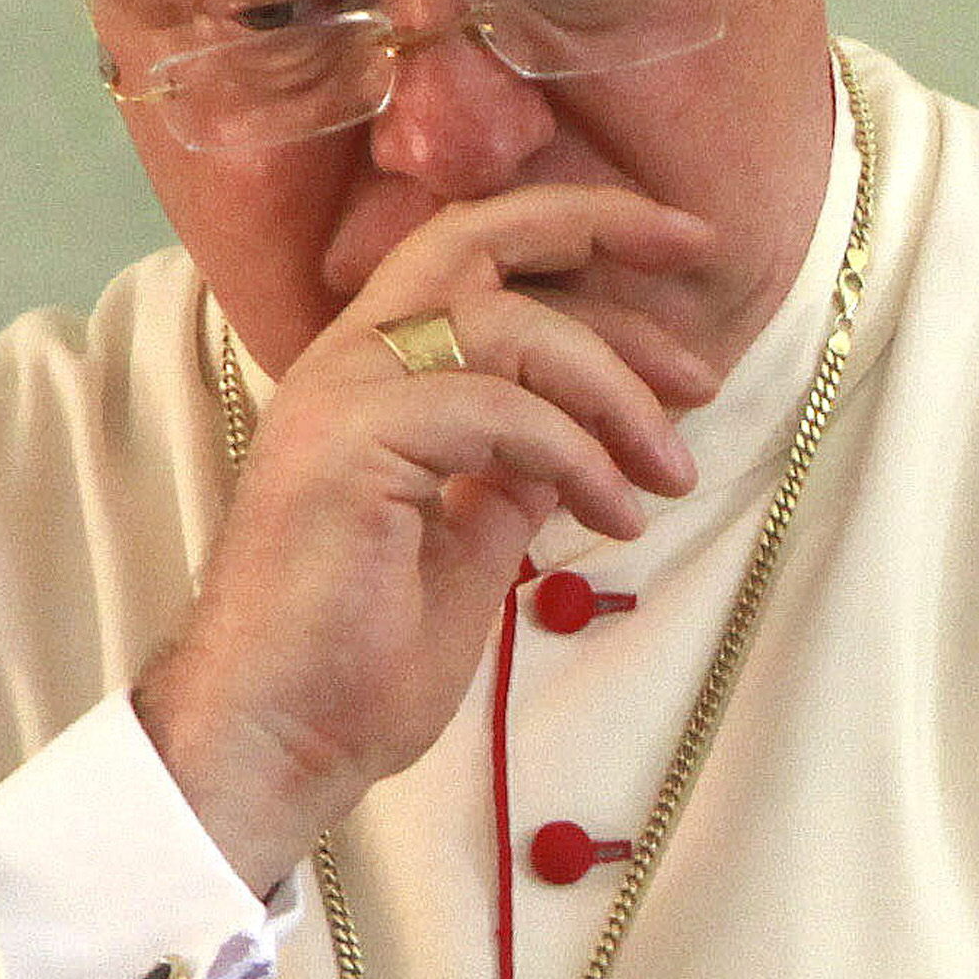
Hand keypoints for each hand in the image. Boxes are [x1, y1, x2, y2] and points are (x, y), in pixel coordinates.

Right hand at [134, 185, 720, 888]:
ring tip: (671, 477)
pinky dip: (578, 457)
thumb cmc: (355, 670)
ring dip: (616, 395)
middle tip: (703, 307)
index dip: (583, 235)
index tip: (686, 263)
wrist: (275, 743)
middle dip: (604, 235)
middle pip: (479, 235)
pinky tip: (616, 520)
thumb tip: (581, 441)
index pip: (476, 257)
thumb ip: (512, 477)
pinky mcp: (350, 447)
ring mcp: (341, 398)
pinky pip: (498, 410)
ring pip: (509, 326)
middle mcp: (346, 363)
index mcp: (370, 377)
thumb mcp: (469, 549)